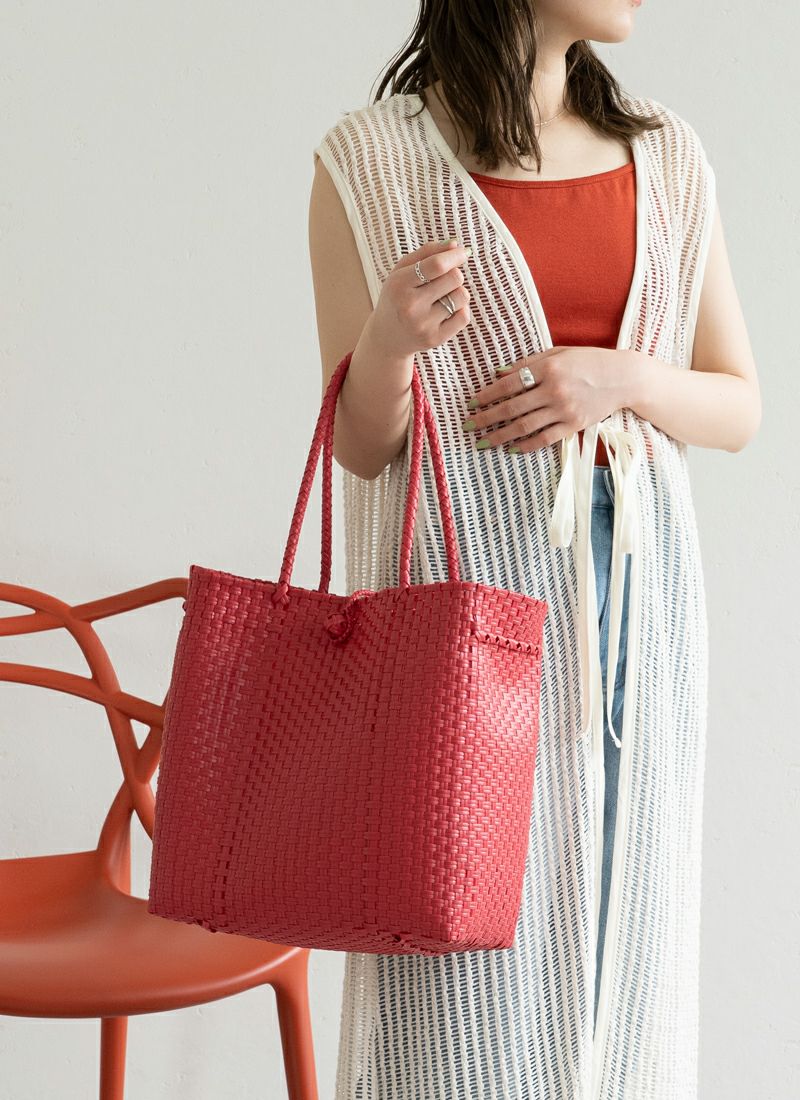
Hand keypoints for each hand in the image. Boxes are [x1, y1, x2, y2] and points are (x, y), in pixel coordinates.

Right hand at [368, 239, 472, 360]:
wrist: (386, 337)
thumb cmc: (397, 296)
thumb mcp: (402, 270)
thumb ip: (427, 253)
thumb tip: (456, 245)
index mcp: (400, 284)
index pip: (436, 265)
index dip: (455, 256)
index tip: (463, 252)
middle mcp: (410, 306)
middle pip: (454, 278)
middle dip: (454, 273)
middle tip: (443, 280)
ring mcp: (423, 325)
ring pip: (462, 296)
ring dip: (458, 292)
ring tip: (443, 296)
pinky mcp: (435, 339)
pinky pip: (464, 317)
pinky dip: (460, 310)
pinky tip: (447, 311)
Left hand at [463, 347, 629, 452]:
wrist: (623, 377)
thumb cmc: (588, 361)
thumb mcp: (559, 353)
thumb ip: (529, 363)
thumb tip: (498, 373)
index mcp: (548, 367)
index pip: (509, 384)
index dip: (487, 395)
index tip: (472, 404)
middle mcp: (554, 389)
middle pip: (512, 408)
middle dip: (487, 418)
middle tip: (468, 426)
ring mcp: (564, 409)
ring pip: (525, 426)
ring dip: (501, 436)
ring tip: (484, 442)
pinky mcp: (574, 425)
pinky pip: (545, 438)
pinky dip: (526, 445)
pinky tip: (511, 448)